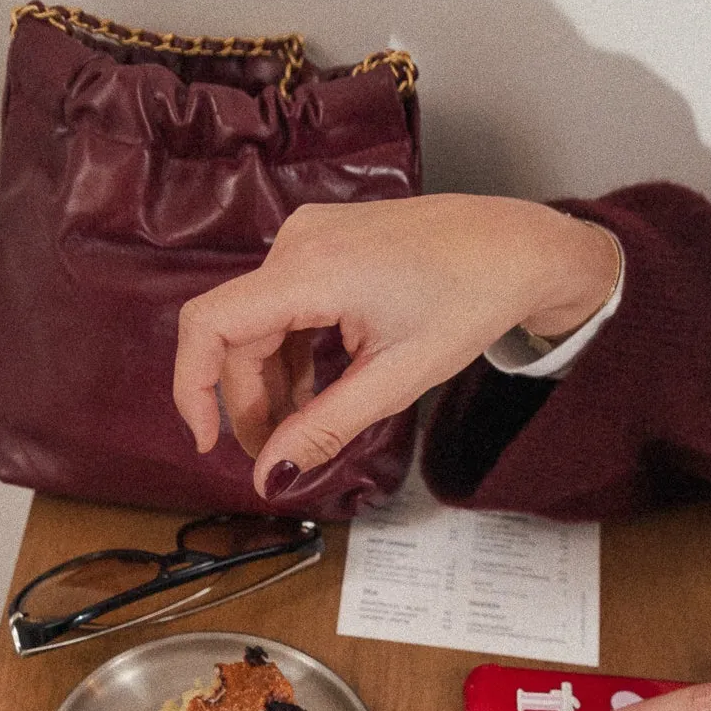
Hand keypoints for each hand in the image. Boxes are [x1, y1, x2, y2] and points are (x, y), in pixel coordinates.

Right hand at [172, 195, 619, 496]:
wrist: (517, 248)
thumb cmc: (469, 301)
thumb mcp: (395, 380)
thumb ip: (325, 428)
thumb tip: (272, 474)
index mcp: (311, 270)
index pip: (209, 325)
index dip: (193, 389)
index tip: (206, 442)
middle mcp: (298, 242)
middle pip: (236, 335)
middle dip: (247, 401)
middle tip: (275, 455)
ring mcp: (309, 236)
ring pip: (258, 324)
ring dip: (270, 382)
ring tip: (302, 428)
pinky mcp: (324, 243)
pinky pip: (283, 306)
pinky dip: (291, 355)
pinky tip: (317, 390)